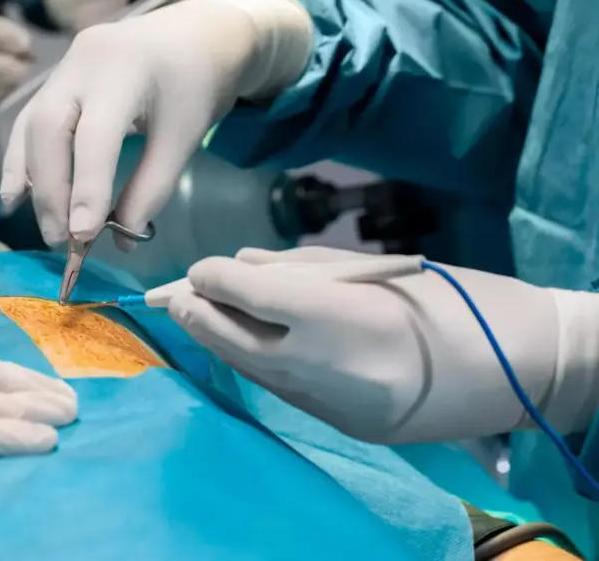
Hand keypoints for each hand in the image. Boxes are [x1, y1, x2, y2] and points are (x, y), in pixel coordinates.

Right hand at [0, 0, 312, 245]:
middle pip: (49, 129)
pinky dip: (24, 161)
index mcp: (126, 69)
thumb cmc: (196, 84)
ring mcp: (64, 66)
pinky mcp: (56, 79)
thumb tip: (122, 239)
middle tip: (62, 239)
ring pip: (32, 125)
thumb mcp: (184, 138)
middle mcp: (84, 62)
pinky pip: (30, 121)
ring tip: (47, 227)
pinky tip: (17, 196)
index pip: (95, 135)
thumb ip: (152, 189)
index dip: (86, 187)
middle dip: (51, 190)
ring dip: (34, 181)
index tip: (83, 235)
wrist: (194, 33)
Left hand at [167, 247, 598, 443]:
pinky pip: (280, 388)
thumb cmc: (454, 299)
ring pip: (248, 369)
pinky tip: (249, 340)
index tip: (201, 267)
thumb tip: (237, 266)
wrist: (518, 369)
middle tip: (176, 294)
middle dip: (196, 313)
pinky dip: (256, 361)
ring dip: (220, 339)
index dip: (211, 277)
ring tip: (201, 313)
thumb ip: (298, 268)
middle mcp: (324, 367)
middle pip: (231, 339)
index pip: (245, 294)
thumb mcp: (373, 268)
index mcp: (338, 315)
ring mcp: (330, 405)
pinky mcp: (340, 427)